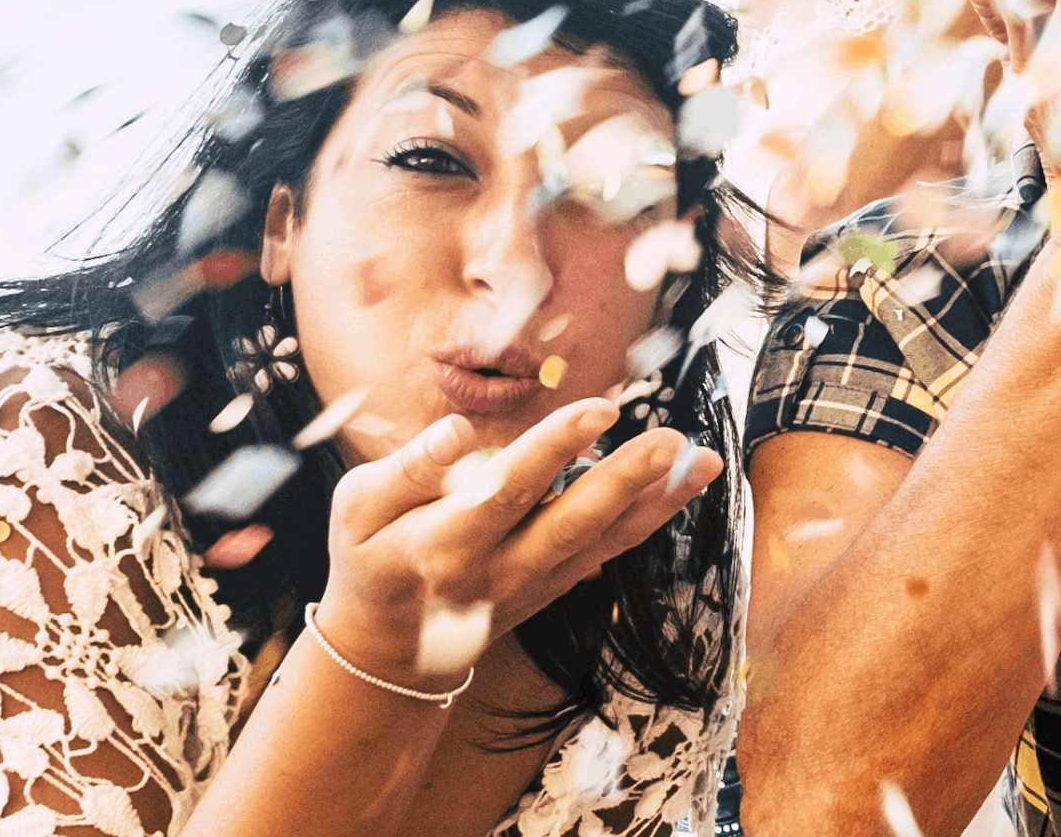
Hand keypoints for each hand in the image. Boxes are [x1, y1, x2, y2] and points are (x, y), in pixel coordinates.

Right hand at [317, 399, 723, 681]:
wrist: (387, 649)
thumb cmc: (370, 558)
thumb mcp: (357, 508)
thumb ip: (410, 468)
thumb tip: (463, 431)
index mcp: (442, 544)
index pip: (504, 492)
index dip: (553, 450)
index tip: (599, 410)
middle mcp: (496, 571)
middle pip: (570, 524)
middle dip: (625, 481)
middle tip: (673, 440)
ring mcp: (533, 585)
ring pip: (603, 542)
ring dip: (657, 502)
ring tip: (703, 460)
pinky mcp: (555, 587)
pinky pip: (609, 551)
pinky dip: (648, 520)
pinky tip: (683, 485)